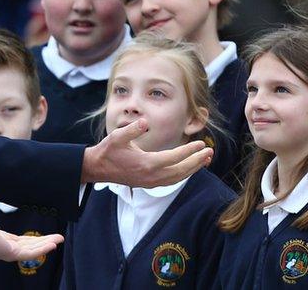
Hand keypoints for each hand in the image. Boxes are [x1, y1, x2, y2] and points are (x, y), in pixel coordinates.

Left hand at [0, 201, 62, 261]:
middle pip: (29, 246)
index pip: (20, 241)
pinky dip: (41, 250)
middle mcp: (3, 246)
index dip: (34, 239)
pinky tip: (53, 245)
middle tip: (58, 238)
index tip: (46, 235)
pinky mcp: (8, 253)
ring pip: (31, 251)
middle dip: (44, 242)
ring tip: (59, 240)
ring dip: (46, 245)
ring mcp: (6, 251)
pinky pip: (28, 254)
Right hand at [81, 119, 212, 187]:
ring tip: (205, 160)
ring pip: (177, 178)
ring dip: (193, 169)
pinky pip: (171, 181)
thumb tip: (144, 122)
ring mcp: (150, 182)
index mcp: (146, 163)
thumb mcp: (117, 136)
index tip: (201, 143)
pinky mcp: (149, 184)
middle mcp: (151, 176)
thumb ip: (131, 129)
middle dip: (196, 161)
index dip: (189, 150)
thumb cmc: (108, 150)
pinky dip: (183, 175)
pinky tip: (189, 168)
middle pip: (180, 171)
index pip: (174, 157)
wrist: (98, 168)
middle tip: (209, 152)